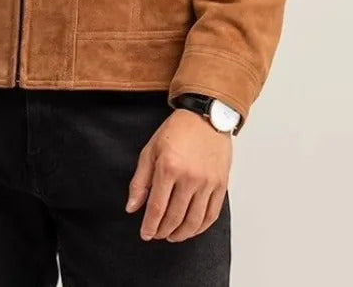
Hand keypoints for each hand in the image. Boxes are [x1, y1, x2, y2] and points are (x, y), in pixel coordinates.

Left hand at [125, 108, 231, 242]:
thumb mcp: (150, 150)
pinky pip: (211, 215)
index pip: (157, 207)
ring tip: (172, 236)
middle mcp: (189, 178)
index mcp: (168, 168)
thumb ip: (140, 181)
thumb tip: (132, 208)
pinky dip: (200, 228)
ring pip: (194, 221)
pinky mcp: (221, 185)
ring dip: (181, 234)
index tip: (145, 234)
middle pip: (175, 217)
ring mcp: (207, 183)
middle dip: (163, 231)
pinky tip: (191, 229)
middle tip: (156, 235)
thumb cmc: (176, 131)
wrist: (205, 116)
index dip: (150, 226)